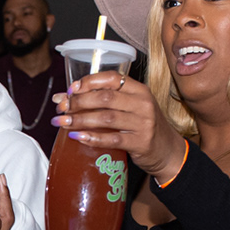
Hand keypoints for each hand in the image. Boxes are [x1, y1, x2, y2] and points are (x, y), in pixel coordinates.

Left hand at [49, 71, 188, 183]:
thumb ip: (100, 102)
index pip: (111, 78)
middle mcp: (142, 103)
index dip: (89, 82)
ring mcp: (143, 123)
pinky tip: (78, 137)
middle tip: (62, 109)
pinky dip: (93, 137)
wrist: (167, 151)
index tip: (71, 89)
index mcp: (138, 90)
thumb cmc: (143, 126)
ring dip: (80, 119)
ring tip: (63, 122)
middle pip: (105, 98)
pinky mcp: (141, 142)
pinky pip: (113, 138)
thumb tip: (62, 98)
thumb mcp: (128, 109)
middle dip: (79, 102)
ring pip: (106, 118)